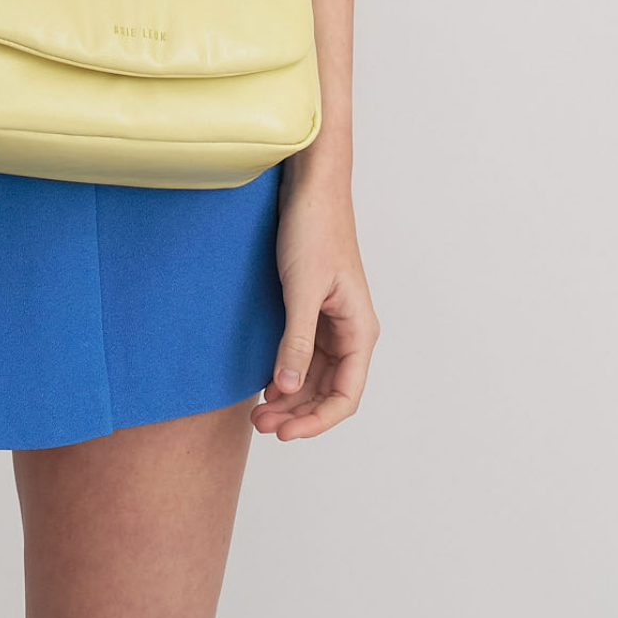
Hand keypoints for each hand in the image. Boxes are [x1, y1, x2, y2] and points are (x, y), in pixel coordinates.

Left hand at [253, 169, 378, 440]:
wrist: (309, 185)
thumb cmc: (314, 229)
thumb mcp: (302, 290)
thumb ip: (296, 342)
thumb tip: (289, 390)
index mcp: (360, 330)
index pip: (346, 395)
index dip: (316, 421)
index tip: (284, 432)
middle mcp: (350, 331)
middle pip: (329, 391)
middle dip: (298, 413)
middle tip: (259, 423)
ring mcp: (332, 321)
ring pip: (315, 376)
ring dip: (291, 397)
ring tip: (258, 411)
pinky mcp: (313, 308)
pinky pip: (304, 355)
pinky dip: (287, 373)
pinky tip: (265, 383)